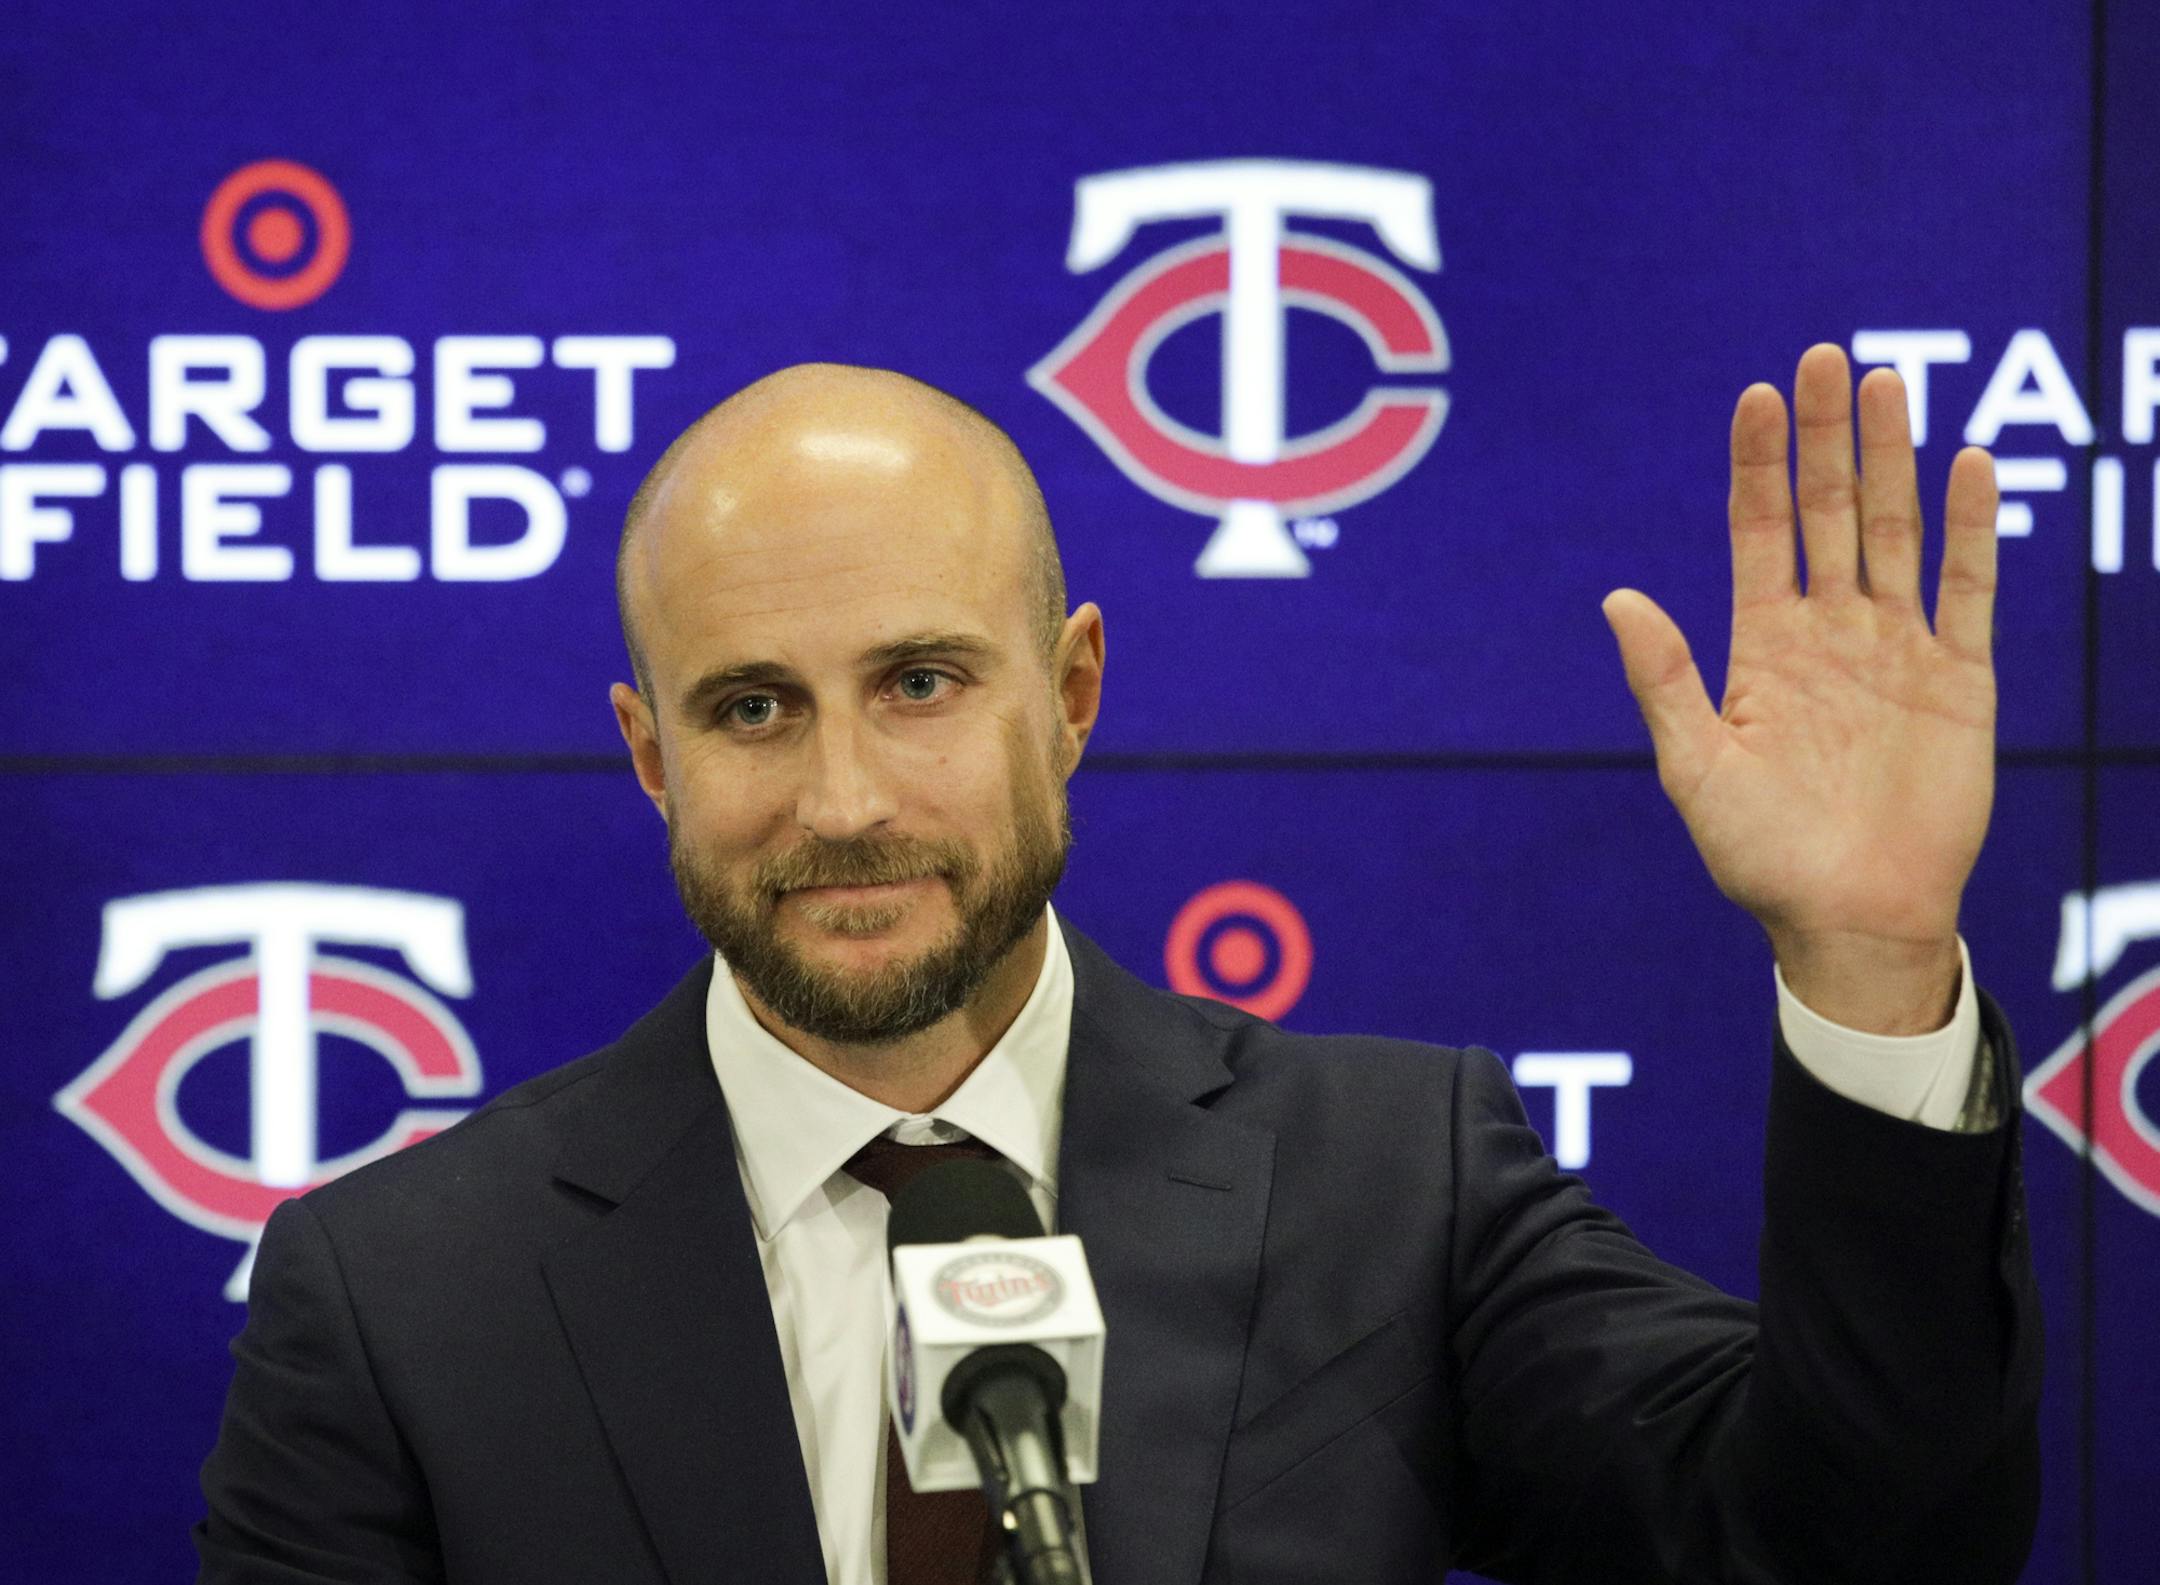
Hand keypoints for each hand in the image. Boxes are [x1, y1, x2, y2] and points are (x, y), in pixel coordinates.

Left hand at [1602, 344, 1998, 1033]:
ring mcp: (1897, 650)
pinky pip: (1969, 589)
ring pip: (1894, 532)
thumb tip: (1616, 598)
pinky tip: (1969, 465)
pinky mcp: (1960, 679)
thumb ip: (1664, 680)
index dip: (1760, 464)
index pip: (1760, 532)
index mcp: (1762, 647)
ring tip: (1889, 385)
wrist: (1850, 918)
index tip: (1758, 395)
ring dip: (1893, 461)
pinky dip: (1971, 529)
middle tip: (1826, 357)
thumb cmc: (1761, 856)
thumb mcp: (1696, 768)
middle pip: (1828, 512)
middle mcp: (1830, 633)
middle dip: (1827, 437)